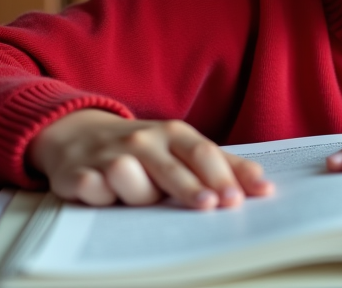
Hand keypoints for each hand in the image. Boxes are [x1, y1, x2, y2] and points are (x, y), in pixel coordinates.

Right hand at [27, 109, 273, 209]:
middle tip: (212, 206)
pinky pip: (91, 187)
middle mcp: (143, 141)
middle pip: (172, 167)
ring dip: (139, 194)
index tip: (239, 198)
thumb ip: (221, 167)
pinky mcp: (78, 171)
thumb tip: (263, 187)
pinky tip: (101, 196)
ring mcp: (109, 154)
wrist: (78, 133)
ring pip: (129, 176)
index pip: (203, 153)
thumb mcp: (181, 149)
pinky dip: (96, 194)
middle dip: (193, 188)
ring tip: (143, 199)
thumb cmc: (144, 149)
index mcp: (173, 134)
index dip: (221, 175)